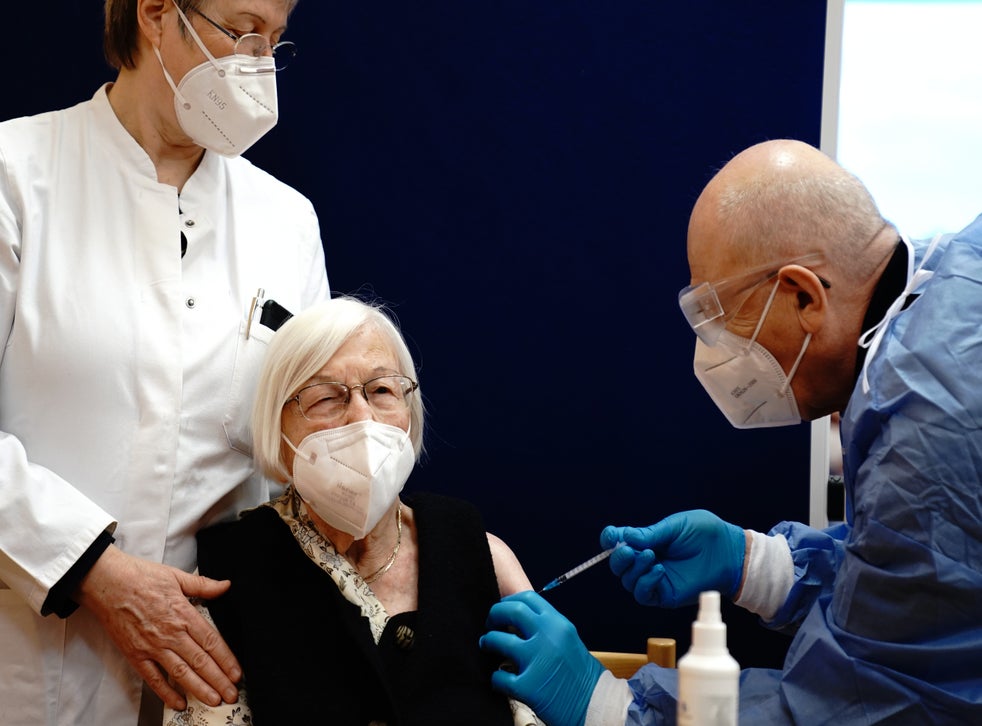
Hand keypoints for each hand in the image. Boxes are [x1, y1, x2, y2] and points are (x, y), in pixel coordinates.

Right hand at [75, 545, 240, 710]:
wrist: (106, 582)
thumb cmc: (139, 577)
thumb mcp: (177, 576)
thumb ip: (203, 585)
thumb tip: (225, 585)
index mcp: (183, 614)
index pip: (211, 642)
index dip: (226, 660)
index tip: (236, 673)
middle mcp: (170, 633)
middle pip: (200, 661)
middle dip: (219, 680)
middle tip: (231, 695)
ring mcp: (152, 646)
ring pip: (181, 673)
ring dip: (199, 689)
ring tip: (214, 701)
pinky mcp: (135, 655)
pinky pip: (153, 678)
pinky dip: (166, 693)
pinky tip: (179, 702)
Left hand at [480, 590, 603, 725]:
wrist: (596, 705)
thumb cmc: (581, 674)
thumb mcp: (568, 640)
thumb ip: (546, 627)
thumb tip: (516, 619)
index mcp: (559, 624)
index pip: (528, 598)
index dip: (509, 600)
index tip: (503, 608)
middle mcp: (548, 638)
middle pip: (510, 611)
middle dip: (494, 615)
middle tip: (490, 624)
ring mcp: (537, 661)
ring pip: (497, 640)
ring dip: (488, 641)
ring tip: (487, 645)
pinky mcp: (527, 687)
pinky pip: (498, 676)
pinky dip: (495, 678)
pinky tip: (500, 678)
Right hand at [601, 509, 745, 607]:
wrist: (729, 553)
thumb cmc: (706, 534)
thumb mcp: (675, 527)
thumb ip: (649, 534)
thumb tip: (623, 536)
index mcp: (647, 541)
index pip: (619, 542)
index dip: (611, 539)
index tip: (611, 536)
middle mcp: (646, 561)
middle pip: (618, 565)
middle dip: (619, 557)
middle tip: (630, 550)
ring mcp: (654, 579)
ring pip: (627, 580)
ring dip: (634, 568)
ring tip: (652, 557)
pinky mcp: (664, 595)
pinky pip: (643, 594)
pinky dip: (645, 582)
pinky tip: (658, 570)